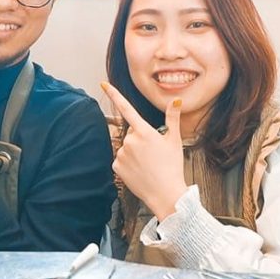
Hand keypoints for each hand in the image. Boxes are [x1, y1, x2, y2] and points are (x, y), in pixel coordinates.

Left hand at [101, 82, 187, 219]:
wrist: (165, 194)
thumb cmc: (172, 167)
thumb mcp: (175, 140)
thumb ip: (172, 118)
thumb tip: (176, 100)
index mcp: (144, 131)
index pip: (127, 108)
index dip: (114, 94)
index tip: (103, 84)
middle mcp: (130, 141)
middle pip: (132, 133)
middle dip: (141, 139)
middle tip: (154, 153)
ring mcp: (121, 154)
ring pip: (127, 148)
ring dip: (135, 152)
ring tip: (148, 164)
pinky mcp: (116, 167)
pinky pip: (121, 160)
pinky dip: (128, 164)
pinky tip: (139, 171)